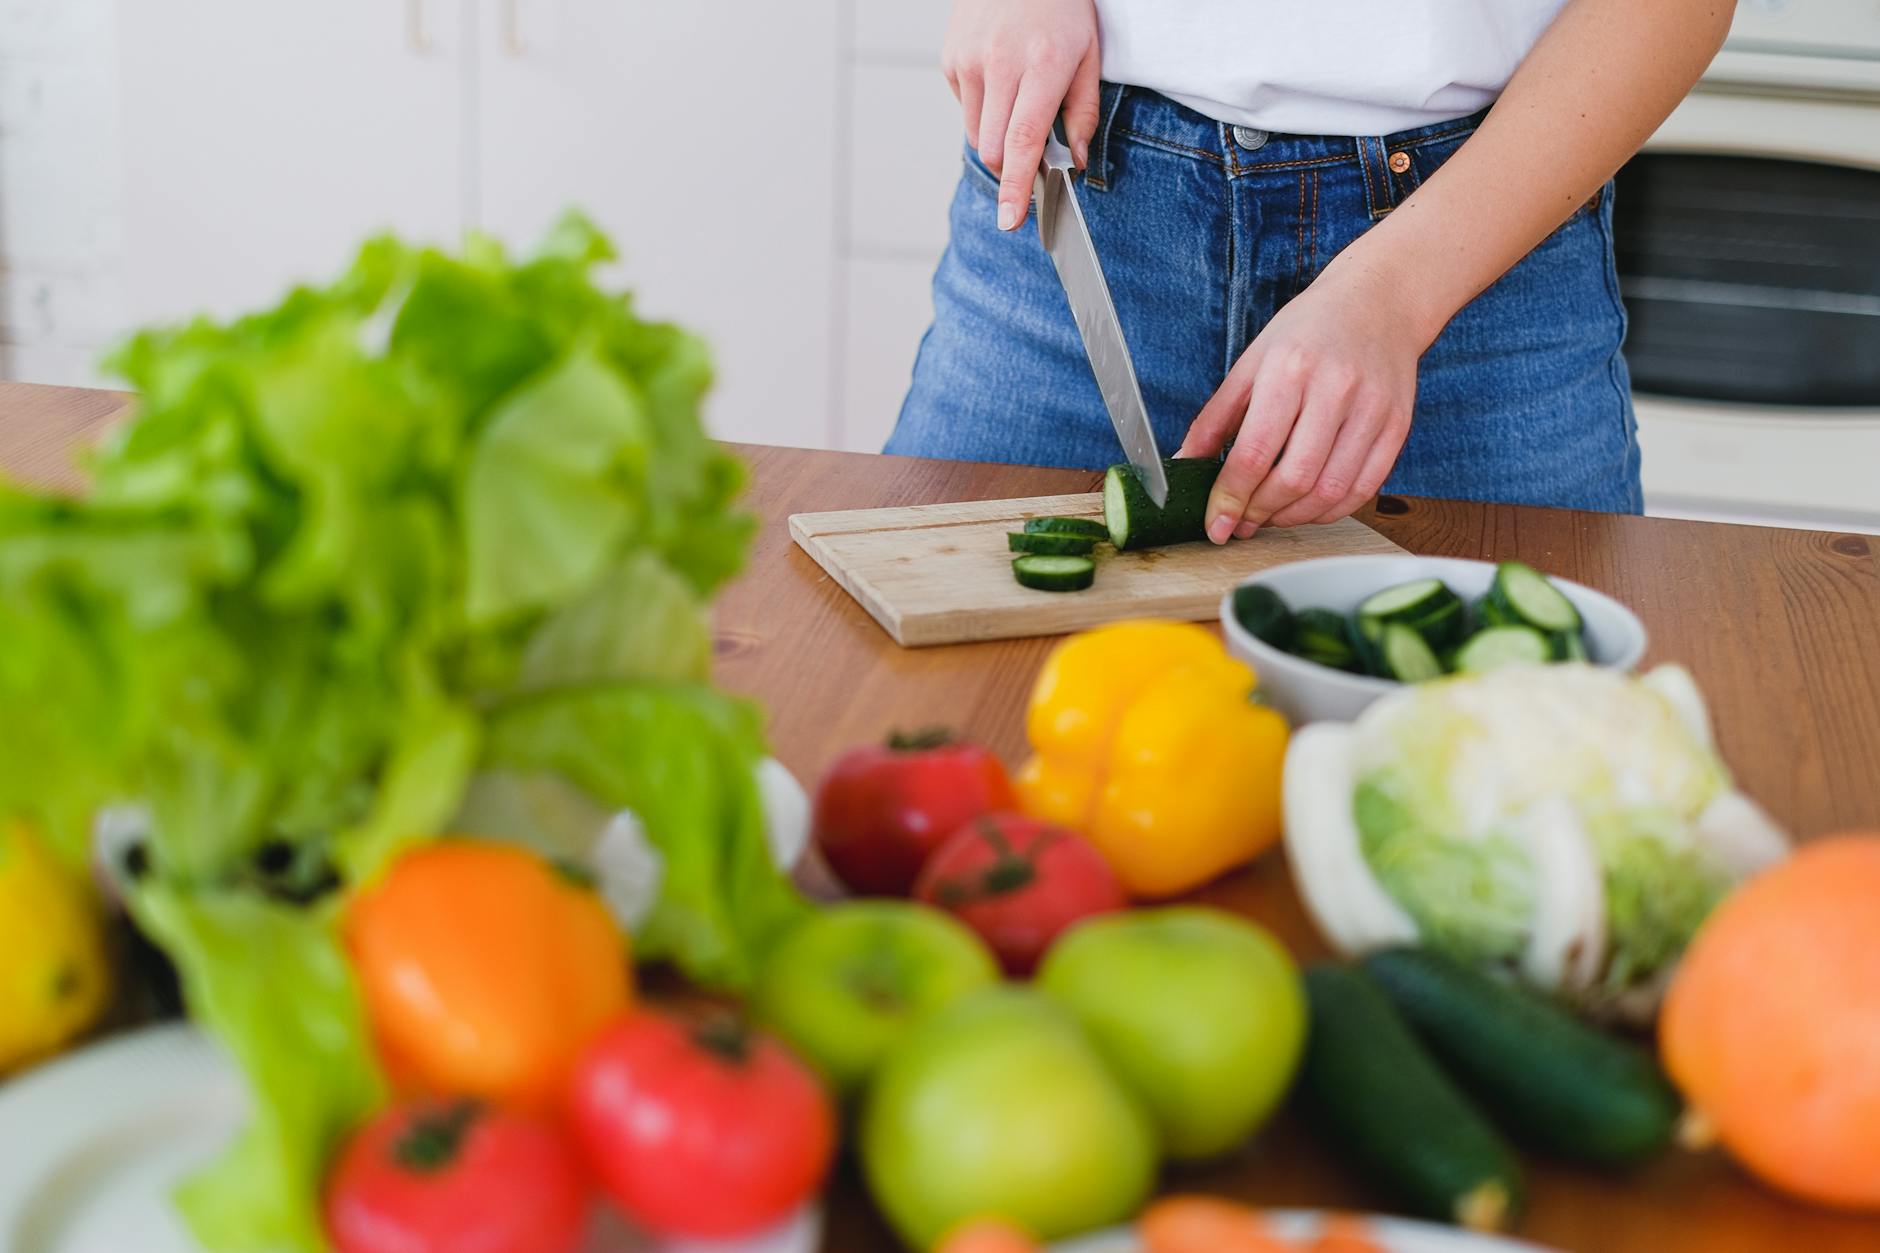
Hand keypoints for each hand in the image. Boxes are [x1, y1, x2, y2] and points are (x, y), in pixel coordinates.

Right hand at [943, 0, 1100, 231]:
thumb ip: (1084, 113)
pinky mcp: (950, 59)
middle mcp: (1001, 64)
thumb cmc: (1061, 9)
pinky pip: (965, 108)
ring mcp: (969, 61)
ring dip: (996, 136)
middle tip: (1031, 153)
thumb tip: (1074, 162)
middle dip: (1010, 166)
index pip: (1023, 141)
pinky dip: (982, 108)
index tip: (1010, 220)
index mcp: (1043, 65)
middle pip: (993, 149)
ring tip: (1017, 97)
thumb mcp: (1089, 55)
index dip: (1016, 187)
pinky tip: (999, 77)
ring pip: (976, 134)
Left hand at [1178, 262, 1427, 540]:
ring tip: (1269, 517)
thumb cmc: (1308, 331)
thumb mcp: (1251, 363)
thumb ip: (1215, 419)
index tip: (1215, 525)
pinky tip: (1307, 508)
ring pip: (1330, 491)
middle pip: (1293, 479)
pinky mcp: (1397, 427)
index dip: (1231, 499)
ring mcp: (1372, 410)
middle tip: (1240, 523)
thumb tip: (1184, 465)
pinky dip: (1330, 511)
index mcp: (1290, 370)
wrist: (1379, 302)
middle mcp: (1336, 390)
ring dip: (1293, 518)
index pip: (1255, 453)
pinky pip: (1363, 489)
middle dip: (1259, 513)